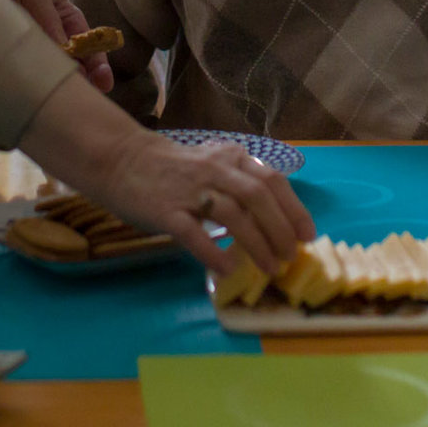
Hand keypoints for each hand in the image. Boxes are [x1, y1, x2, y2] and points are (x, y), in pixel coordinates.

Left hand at [0, 0, 110, 92]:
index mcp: (72, 24)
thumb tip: (64, 51)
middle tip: (79, 99)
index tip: (103, 84)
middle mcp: (60, 41)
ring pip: (55, 75)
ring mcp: (41, 52)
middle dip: (82, 85)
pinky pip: (32, 74)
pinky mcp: (21, 60)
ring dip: (58, 86)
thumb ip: (49, 20)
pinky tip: (32, 93)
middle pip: (78, 69)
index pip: (92, 49)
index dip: (99, 68)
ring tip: (57, 100)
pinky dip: (34, 84)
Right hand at [16, 79, 315, 277]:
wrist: (121, 160)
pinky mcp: (166, 210)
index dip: (294, 209)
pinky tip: (227, 269)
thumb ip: (240, 184)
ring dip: (257, 244)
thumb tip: (275, 221)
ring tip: (269, 268)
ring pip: (234, 215)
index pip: (272, 180)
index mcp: (231, 157)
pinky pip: (194, 234)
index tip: (306, 236)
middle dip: (281, 230)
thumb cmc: (173, 168)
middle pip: (259, 197)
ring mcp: (190, 190)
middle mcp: (215, 170)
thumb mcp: (213, 164)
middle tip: (289, 256)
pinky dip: (214, 252)